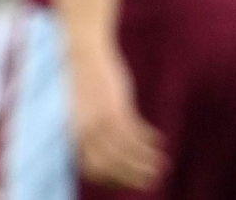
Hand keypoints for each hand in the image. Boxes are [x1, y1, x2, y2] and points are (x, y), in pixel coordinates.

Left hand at [71, 46, 166, 189]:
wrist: (83, 51)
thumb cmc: (83, 81)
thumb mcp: (81, 112)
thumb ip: (89, 132)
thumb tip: (104, 149)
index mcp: (74, 136)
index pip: (92, 170)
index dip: (111, 179)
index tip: (127, 182)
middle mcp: (85, 134)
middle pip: (110, 167)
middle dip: (132, 177)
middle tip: (151, 183)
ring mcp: (100, 122)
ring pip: (125, 153)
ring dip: (145, 163)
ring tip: (161, 167)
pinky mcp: (115, 109)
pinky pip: (135, 134)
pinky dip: (148, 142)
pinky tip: (159, 142)